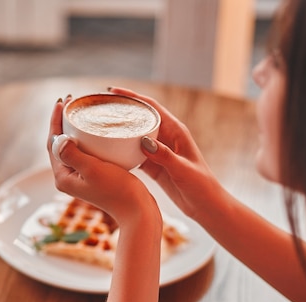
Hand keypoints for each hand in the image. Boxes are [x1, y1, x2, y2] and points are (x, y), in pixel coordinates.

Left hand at [47, 95, 157, 222]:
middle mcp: (69, 177)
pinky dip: (88, 139)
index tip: (62, 102)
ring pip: (74, 147)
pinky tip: (96, 130)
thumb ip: (73, 154)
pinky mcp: (95, 177)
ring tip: (81, 112)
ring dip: (75, 129)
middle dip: (64, 122)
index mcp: (63, 176)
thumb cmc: (117, 191)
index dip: (55, 121)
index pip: (53, 143)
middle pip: (60, 144)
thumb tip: (58, 138)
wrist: (138, 211)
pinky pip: (87, 152)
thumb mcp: (93, 169)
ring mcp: (82, 178)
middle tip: (73, 102)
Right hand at [108, 87, 222, 221]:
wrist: (206, 206)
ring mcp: (159, 151)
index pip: (151, 107)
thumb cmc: (201, 186)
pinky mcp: (154, 165)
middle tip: (100, 109)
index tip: (112, 92)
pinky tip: (107, 153)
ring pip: (135, 136)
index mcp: (176, 131)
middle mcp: (166, 137)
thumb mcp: (183, 170)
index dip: (132, 97)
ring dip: (120, 132)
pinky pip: (134, 154)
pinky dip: (121, 152)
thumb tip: (144, 142)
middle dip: (122, 111)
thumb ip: (165, 156)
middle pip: (140, 118)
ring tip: (99, 128)